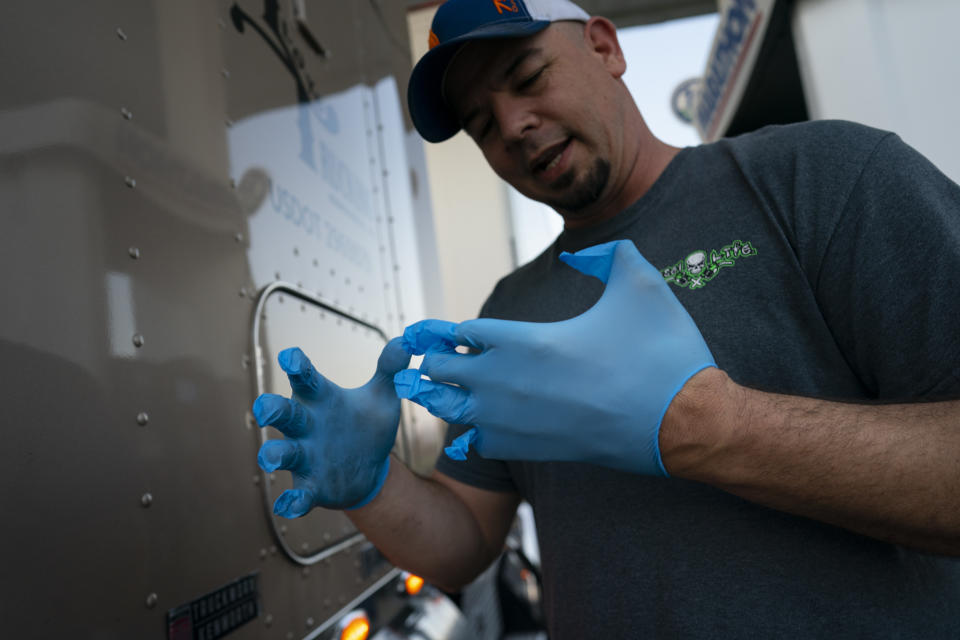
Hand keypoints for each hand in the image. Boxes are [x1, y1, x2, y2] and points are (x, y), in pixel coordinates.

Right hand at [253, 338, 409, 514]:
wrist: (367, 470)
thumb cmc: (365, 426)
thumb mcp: (381, 397)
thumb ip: (390, 370)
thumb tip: (406, 342)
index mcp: (321, 400)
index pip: (306, 379)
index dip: (297, 367)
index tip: (291, 357)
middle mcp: (307, 426)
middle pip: (284, 413)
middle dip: (272, 409)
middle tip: (267, 407)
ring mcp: (305, 457)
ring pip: (282, 453)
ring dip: (275, 455)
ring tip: (271, 459)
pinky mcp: (310, 486)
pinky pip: (297, 494)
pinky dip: (293, 501)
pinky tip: (290, 506)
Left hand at [393, 240, 714, 475]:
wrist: (682, 423)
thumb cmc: (660, 353)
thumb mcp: (639, 282)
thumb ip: (607, 255)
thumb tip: (580, 255)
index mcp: (526, 340)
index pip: (463, 333)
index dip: (454, 331)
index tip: (442, 331)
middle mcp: (508, 382)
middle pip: (444, 370)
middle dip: (438, 361)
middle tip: (437, 357)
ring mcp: (515, 421)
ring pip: (452, 411)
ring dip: (445, 397)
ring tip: (445, 389)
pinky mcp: (530, 451)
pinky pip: (479, 442)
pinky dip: (474, 432)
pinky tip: (482, 422)